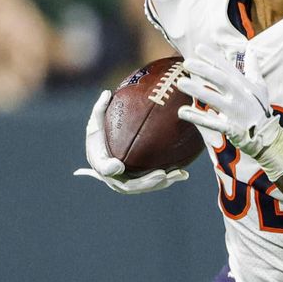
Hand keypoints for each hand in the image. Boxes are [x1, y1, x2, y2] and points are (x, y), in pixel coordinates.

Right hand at [74, 90, 188, 194]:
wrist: (107, 143)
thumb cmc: (103, 129)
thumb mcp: (98, 117)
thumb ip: (101, 108)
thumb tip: (106, 93)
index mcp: (99, 161)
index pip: (102, 168)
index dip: (108, 169)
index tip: (118, 165)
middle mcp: (112, 177)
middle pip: (128, 185)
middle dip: (146, 182)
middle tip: (161, 174)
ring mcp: (126, 182)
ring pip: (145, 187)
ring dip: (162, 183)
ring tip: (178, 174)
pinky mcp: (140, 181)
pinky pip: (154, 184)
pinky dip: (168, 180)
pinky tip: (184, 173)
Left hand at [176, 44, 282, 181]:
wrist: (267, 138)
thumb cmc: (260, 110)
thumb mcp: (260, 88)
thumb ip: (254, 68)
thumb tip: (251, 50)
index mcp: (245, 86)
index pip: (227, 68)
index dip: (213, 57)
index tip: (199, 48)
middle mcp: (240, 96)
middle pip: (220, 80)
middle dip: (204, 70)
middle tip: (187, 63)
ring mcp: (235, 112)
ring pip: (214, 99)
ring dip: (197, 91)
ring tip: (181, 83)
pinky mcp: (230, 128)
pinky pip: (211, 122)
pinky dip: (197, 117)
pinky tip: (182, 111)